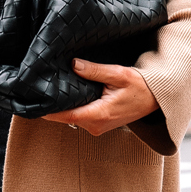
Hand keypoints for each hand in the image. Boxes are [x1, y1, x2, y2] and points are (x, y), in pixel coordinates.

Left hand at [43, 59, 157, 137]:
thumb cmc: (142, 87)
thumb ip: (95, 70)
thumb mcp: (119, 74)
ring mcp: (97, 127)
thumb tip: (74, 64)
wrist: (157, 100)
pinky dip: (72, 107)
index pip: (64, 115)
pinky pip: (80, 117)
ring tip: (51, 89)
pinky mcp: (99, 124)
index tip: (33, 100)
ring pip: (71, 117)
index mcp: (98, 115)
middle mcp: (96, 125)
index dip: (47, 110)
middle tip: (38, 89)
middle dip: (52, 105)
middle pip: (65, 117)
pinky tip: (67, 94)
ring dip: (62, 106)